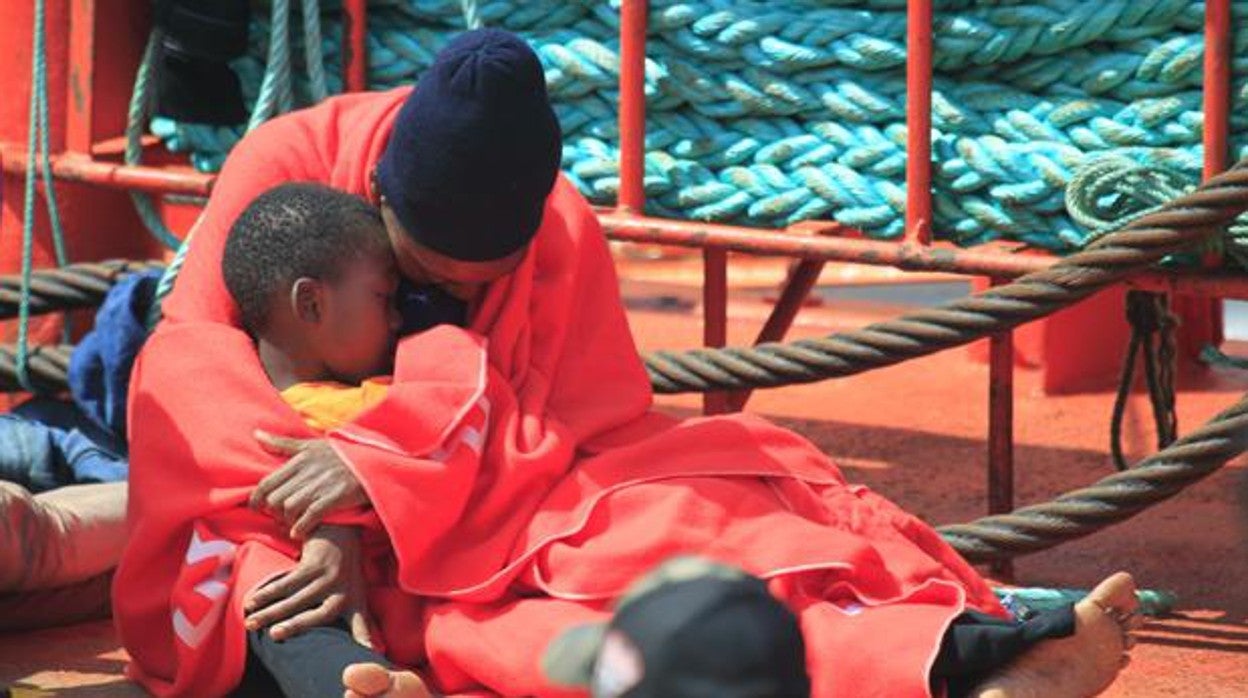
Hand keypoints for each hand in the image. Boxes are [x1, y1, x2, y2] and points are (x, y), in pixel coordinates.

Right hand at [243, 524, 373, 645]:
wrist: (342, 534)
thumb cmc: (348, 575)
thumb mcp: (358, 597)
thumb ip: (361, 625)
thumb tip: (371, 652)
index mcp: (354, 602)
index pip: (358, 624)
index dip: (361, 639)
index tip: (362, 653)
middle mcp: (341, 590)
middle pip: (316, 612)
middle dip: (295, 624)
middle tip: (274, 635)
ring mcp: (326, 576)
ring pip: (294, 596)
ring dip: (270, 609)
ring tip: (251, 622)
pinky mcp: (311, 564)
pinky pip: (286, 581)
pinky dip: (267, 591)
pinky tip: (251, 600)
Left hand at [251, 430, 368, 538]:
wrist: (374, 463)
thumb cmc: (340, 455)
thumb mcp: (312, 445)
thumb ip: (282, 443)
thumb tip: (256, 434)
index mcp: (300, 459)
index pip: (266, 483)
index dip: (256, 500)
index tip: (256, 508)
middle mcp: (308, 471)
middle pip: (275, 499)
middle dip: (274, 512)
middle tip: (278, 518)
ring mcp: (322, 484)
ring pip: (290, 508)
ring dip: (287, 521)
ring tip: (291, 524)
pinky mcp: (337, 496)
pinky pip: (310, 515)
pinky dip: (301, 527)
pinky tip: (299, 532)